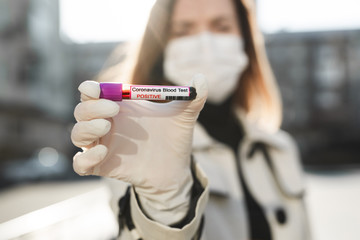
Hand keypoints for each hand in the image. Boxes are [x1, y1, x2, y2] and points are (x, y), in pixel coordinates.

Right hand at [71, 75, 206, 193]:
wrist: (176, 169)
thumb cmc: (175, 138)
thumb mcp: (184, 115)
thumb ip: (193, 97)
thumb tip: (202, 78)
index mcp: (120, 108)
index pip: (92, 93)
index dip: (89, 89)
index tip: (96, 88)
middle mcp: (107, 125)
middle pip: (82, 111)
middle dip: (91, 108)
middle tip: (114, 109)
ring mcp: (103, 146)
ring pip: (77, 135)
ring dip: (86, 128)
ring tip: (107, 127)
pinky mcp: (103, 167)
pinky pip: (81, 164)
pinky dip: (84, 159)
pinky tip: (102, 154)